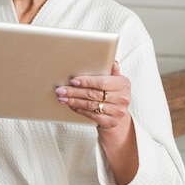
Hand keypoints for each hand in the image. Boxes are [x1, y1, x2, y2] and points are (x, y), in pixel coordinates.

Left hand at [55, 61, 137, 184]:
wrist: (119, 113)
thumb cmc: (114, 93)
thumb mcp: (115, 80)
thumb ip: (112, 72)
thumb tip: (113, 62)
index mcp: (124, 84)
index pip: (102, 82)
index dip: (86, 81)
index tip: (73, 81)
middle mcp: (122, 98)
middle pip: (94, 94)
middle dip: (75, 92)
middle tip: (61, 90)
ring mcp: (117, 111)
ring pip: (91, 105)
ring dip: (74, 101)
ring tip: (63, 98)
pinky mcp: (110, 121)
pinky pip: (91, 115)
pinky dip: (79, 110)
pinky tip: (72, 105)